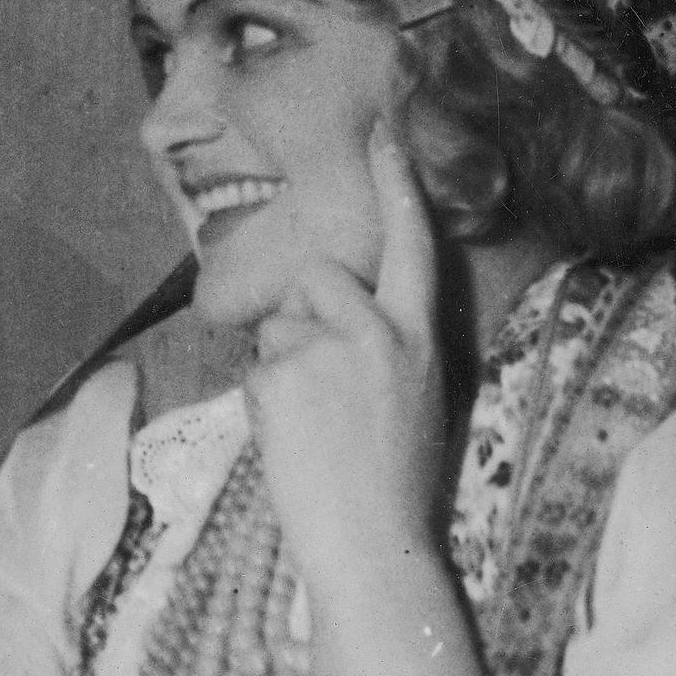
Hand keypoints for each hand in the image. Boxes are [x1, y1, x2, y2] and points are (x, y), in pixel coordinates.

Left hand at [244, 116, 449, 575]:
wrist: (372, 546)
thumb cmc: (394, 484)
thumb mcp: (415, 398)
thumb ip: (384, 344)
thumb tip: (331, 311)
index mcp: (420, 336)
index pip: (411, 244)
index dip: (397, 184)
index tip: (384, 130)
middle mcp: (377, 330)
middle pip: (317, 277)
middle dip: (304, 316)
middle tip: (324, 390)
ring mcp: (326, 350)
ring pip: (278, 323)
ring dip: (282, 363)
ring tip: (315, 425)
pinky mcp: (279, 375)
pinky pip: (254, 364)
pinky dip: (263, 398)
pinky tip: (295, 439)